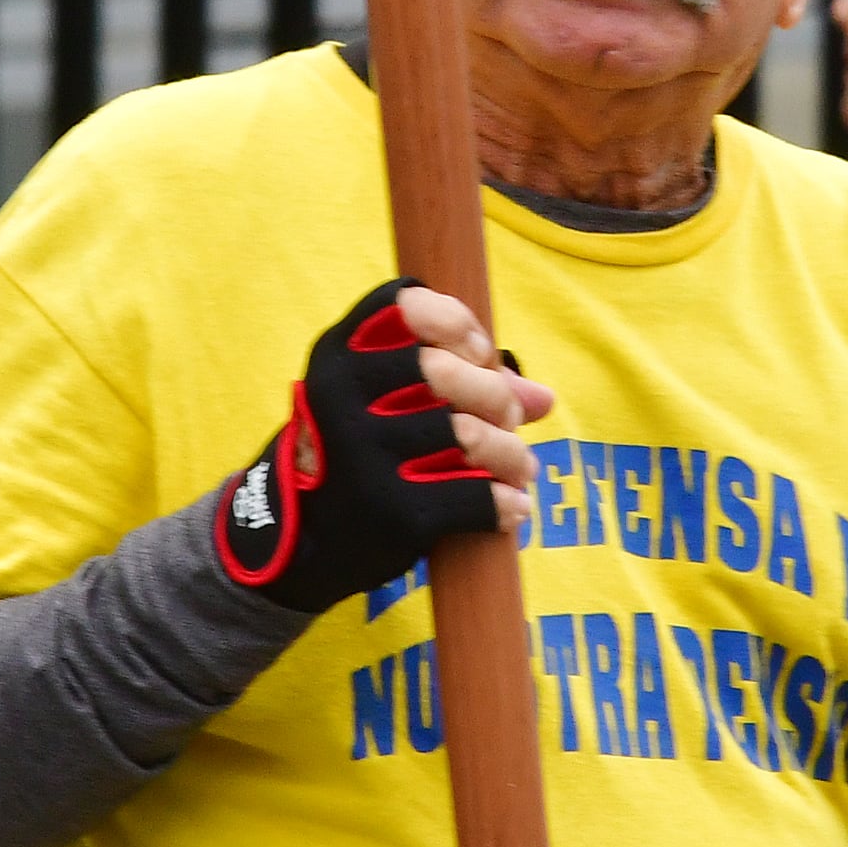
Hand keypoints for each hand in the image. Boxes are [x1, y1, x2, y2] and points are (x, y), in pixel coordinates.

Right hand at [213, 282, 555, 609]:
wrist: (303, 544)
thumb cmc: (357, 455)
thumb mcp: (380, 405)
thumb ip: (463, 387)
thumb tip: (544, 397)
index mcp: (336, 356)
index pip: (404, 303)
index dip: (455, 321)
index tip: (477, 351)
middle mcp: (339, 398)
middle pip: (442, 369)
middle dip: (493, 394)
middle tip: (508, 418)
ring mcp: (363, 457)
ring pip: (467, 435)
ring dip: (511, 453)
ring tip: (520, 468)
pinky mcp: (390, 514)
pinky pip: (475, 498)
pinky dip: (505, 503)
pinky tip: (512, 507)